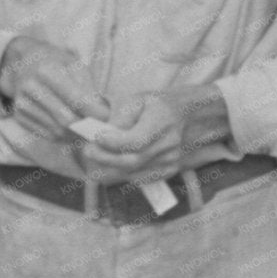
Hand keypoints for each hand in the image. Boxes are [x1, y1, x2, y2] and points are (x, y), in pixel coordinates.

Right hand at [0, 37, 108, 142]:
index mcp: (47, 70)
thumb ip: (89, 89)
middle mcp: (31, 87)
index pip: (77, 100)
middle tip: (97, 125)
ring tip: (84, 123)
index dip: (95, 112)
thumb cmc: (57, 63)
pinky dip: (63, 135)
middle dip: (86, 127)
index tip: (105, 115)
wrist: (26, 61)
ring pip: (58, 131)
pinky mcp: (19, 116)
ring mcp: (22, 103)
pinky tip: (68, 125)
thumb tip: (101, 116)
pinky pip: (48, 135)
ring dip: (75, 133)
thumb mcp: (75, 66)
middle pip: (67, 120)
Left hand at [79, 86, 230, 182]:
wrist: (189, 115)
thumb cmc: (157, 104)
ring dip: (110, 166)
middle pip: (132, 161)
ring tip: (96, 154)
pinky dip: (123, 172)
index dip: (113, 142)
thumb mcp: (138, 98)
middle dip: (105, 157)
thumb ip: (120, 115)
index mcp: (163, 120)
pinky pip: (140, 178)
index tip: (95, 137)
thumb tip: (103, 132)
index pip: (136, 140)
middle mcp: (170, 144)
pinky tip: (113, 161)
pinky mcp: (169, 171)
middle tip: (87, 150)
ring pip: (133, 172)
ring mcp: (171, 161)